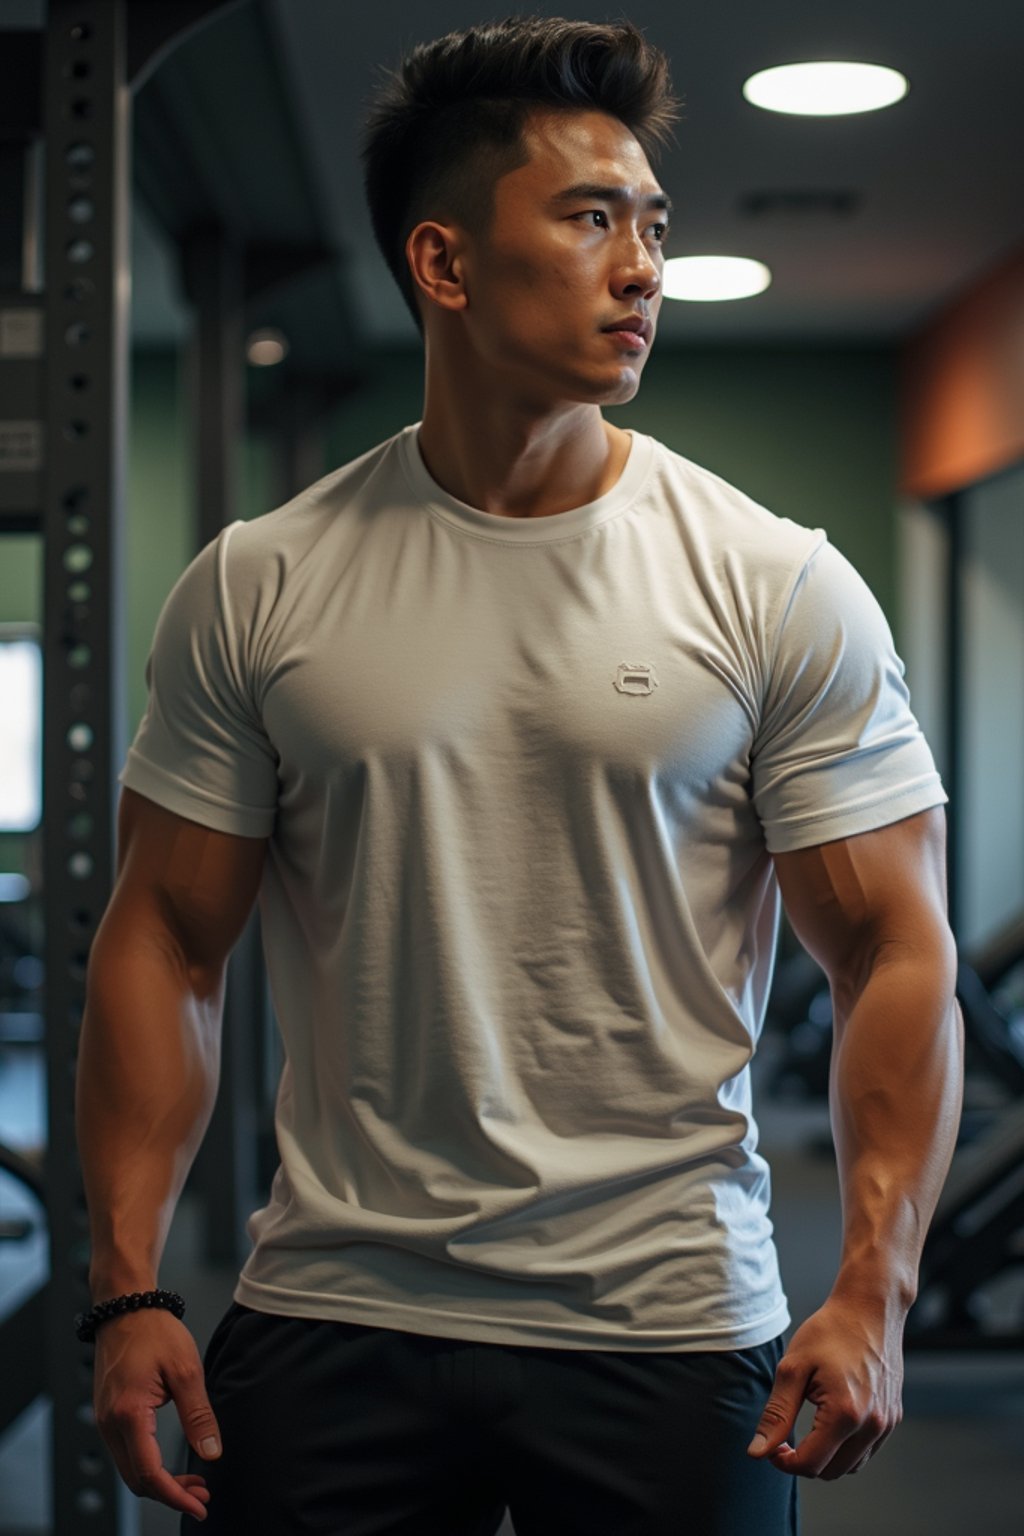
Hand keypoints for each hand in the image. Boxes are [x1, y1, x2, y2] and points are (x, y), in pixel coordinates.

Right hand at [92, 1309, 222, 1520]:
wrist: (126, 1306)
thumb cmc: (155, 1331)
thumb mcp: (186, 1369)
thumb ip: (198, 1415)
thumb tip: (211, 1453)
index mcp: (129, 1414)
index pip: (150, 1474)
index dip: (176, 1496)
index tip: (200, 1506)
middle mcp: (110, 1424)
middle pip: (137, 1480)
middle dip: (170, 1493)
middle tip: (203, 1494)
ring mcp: (104, 1421)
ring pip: (130, 1470)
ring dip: (159, 1482)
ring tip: (193, 1482)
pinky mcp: (107, 1415)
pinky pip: (125, 1453)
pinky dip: (147, 1465)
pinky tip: (170, 1462)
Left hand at [746, 1294, 904, 1478]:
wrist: (869, 1309)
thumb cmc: (829, 1332)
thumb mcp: (793, 1368)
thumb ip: (777, 1414)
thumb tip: (759, 1452)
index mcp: (845, 1414)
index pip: (811, 1464)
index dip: (784, 1462)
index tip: (772, 1446)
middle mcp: (871, 1425)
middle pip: (832, 1472)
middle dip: (804, 1461)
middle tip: (786, 1438)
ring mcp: (886, 1423)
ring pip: (851, 1465)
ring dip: (827, 1457)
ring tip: (809, 1427)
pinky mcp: (893, 1417)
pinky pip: (867, 1450)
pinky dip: (846, 1448)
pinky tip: (831, 1421)